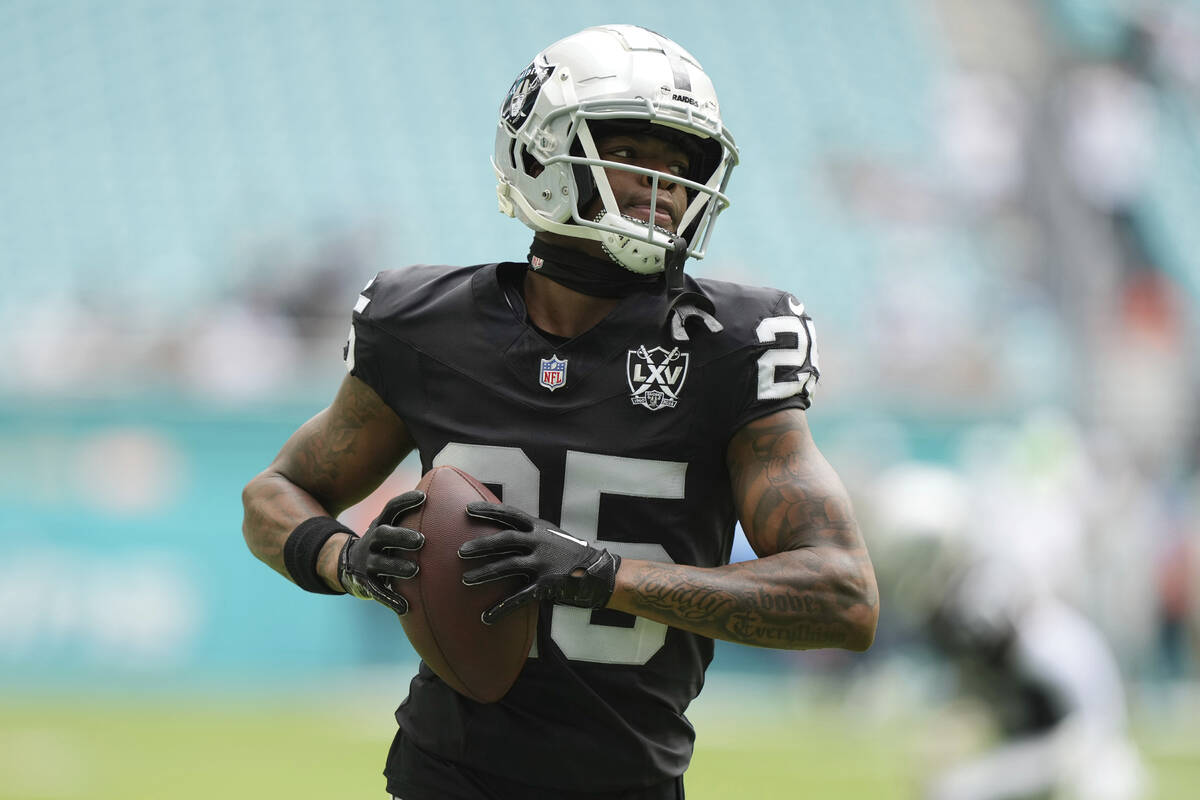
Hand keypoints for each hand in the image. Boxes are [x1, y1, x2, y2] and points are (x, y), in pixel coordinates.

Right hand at [338, 491, 424, 614]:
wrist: (348, 567)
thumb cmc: (385, 545)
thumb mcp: (392, 528)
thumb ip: (413, 518)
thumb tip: (451, 497)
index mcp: (381, 524)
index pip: (391, 508)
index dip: (406, 501)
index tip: (423, 497)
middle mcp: (372, 541)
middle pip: (384, 534)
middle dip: (401, 536)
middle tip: (422, 540)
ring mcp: (367, 562)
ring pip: (380, 564)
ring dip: (397, 567)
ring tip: (415, 571)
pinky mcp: (366, 583)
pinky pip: (378, 592)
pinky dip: (391, 599)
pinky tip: (405, 607)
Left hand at [458, 502, 620, 623]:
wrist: (598, 571)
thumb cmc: (570, 552)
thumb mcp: (552, 535)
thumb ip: (531, 533)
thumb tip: (503, 531)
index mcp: (540, 527)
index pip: (510, 514)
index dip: (489, 510)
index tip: (467, 509)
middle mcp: (540, 542)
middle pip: (505, 540)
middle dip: (481, 545)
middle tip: (460, 551)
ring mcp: (544, 563)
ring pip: (508, 566)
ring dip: (485, 573)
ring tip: (466, 580)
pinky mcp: (547, 585)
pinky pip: (520, 597)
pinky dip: (501, 607)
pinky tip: (486, 616)